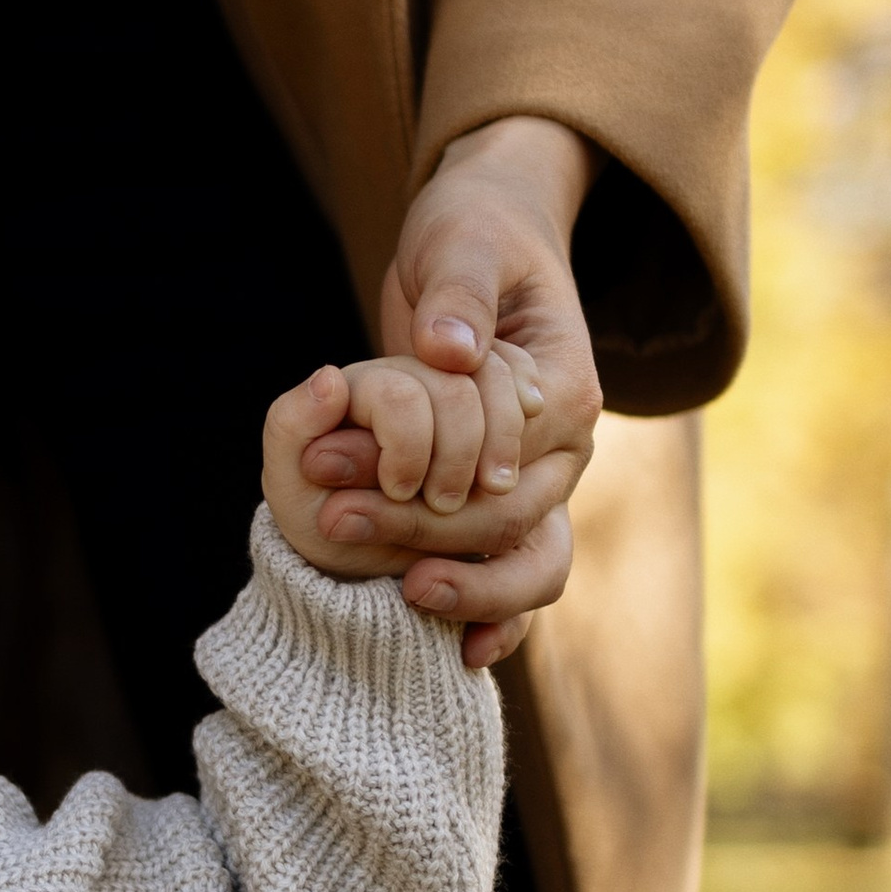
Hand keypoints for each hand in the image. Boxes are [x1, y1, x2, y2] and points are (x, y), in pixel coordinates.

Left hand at [293, 116, 603, 667]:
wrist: (489, 238)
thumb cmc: (476, 234)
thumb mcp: (463, 241)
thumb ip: (458, 294)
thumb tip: (448, 353)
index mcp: (567, 389)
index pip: (503, 458)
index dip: (422, 475)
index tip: (335, 475)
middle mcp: (567, 449)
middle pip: (504, 520)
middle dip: (412, 530)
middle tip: (323, 520)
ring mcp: (542, 481)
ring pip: (522, 564)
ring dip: (455, 584)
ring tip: (383, 589)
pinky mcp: (504, 500)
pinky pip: (514, 573)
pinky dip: (490, 617)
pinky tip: (453, 657)